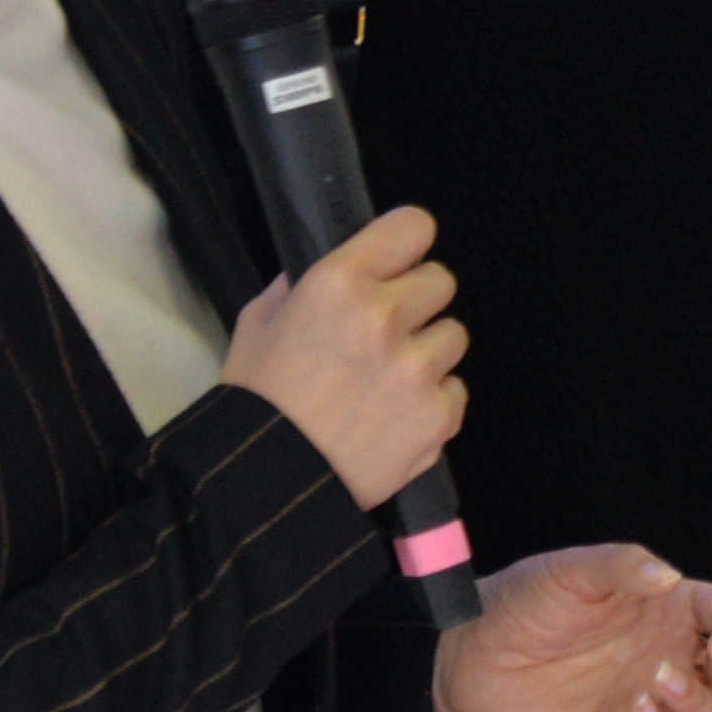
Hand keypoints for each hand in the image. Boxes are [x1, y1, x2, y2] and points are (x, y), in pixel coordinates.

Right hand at [221, 206, 465, 507]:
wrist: (266, 484)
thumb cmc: (256, 402)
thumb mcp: (258, 325)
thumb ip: (299, 286)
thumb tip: (333, 270)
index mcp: (338, 282)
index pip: (413, 227)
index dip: (406, 245)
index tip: (397, 262)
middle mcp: (386, 316)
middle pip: (441, 281)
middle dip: (415, 303)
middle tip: (384, 334)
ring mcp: (418, 368)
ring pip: (453, 336)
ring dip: (427, 353)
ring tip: (385, 383)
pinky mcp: (440, 414)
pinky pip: (455, 389)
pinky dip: (432, 402)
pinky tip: (393, 417)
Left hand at [431, 546, 711, 711]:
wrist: (472, 646)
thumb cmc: (529, 599)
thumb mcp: (574, 568)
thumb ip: (623, 565)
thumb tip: (668, 577)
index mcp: (675, 609)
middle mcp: (674, 654)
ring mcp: (650, 698)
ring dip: (701, 699)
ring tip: (662, 675)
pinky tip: (637, 703)